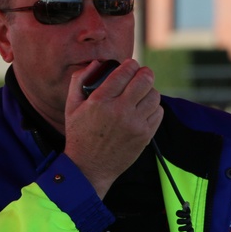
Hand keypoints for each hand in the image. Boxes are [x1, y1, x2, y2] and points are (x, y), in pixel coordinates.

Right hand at [63, 58, 163, 197]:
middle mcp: (120, 111)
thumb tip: (96, 63)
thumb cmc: (79, 136)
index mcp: (100, 101)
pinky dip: (153, 108)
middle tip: (141, 74)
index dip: (130, 65)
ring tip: (142, 93)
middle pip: (145, 80)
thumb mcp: (72, 106)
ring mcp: (135, 124)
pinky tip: (144, 109)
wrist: (89, 168)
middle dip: (144, 73)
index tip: (130, 65)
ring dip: (149, 91)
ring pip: (154, 96)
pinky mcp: (144, 136)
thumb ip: (79, 80)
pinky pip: (158, 112)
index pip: (124, 72)